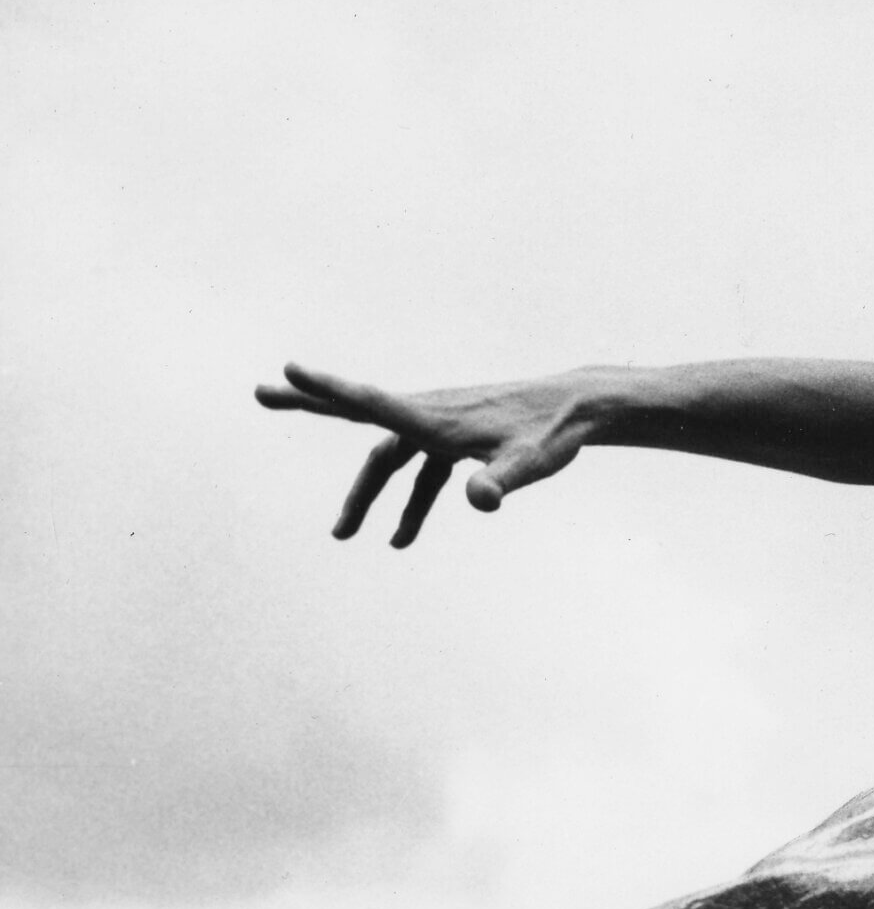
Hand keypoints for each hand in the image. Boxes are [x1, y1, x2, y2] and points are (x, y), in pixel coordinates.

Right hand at [256, 362, 593, 545]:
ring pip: (387, 458)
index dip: (328, 388)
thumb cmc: (553, 434)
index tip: (288, 369)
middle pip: (358, 409)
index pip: (371, 401)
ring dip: (366, 495)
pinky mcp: (454, 438)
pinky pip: (419, 471)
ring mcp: (439, 425)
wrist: (578, 411)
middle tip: (259, 392)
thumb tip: (478, 501)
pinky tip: (404, 539)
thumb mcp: (529, 463)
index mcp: (433, 416)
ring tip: (344, 535)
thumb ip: (500, 482)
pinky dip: (409, 502)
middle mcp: (429, 414)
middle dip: (310, 403)